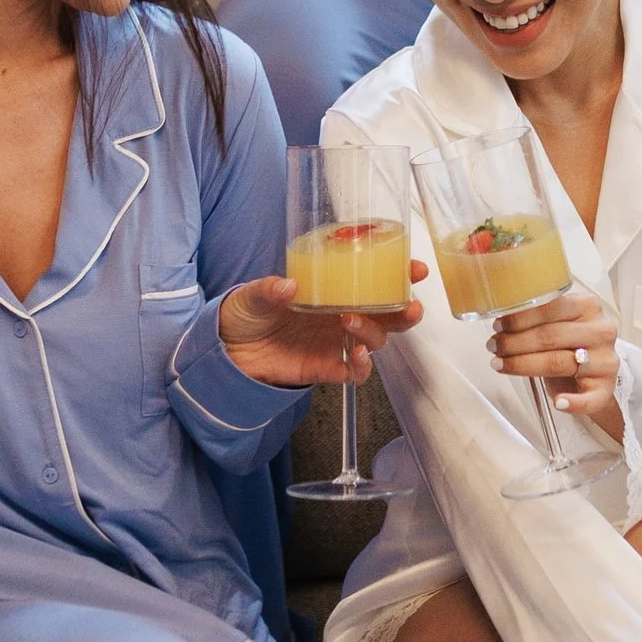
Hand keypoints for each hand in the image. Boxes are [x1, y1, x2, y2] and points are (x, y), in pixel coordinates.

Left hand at [217, 265, 425, 390]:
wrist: (228, 351)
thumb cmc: (246, 314)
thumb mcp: (253, 294)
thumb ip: (268, 290)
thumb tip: (289, 286)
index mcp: (332, 292)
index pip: (374, 283)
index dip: (399, 276)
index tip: (414, 269)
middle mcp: (341, 316)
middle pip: (388, 315)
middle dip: (405, 309)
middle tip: (409, 304)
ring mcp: (336, 343)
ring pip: (376, 340)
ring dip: (374, 331)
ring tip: (351, 321)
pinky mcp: (326, 368)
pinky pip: (355, 372)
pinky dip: (362, 366)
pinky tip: (358, 355)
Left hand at [488, 282, 618, 417]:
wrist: (593, 370)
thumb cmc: (569, 343)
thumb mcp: (558, 321)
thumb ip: (538, 316)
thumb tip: (500, 317)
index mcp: (589, 306)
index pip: (551, 307)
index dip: (520, 318)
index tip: (498, 326)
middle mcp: (601, 331)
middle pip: (551, 336)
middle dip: (515, 342)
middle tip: (493, 347)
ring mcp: (606, 360)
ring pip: (559, 363)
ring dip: (524, 366)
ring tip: (500, 365)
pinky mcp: (606, 388)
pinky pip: (590, 399)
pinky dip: (573, 403)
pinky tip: (558, 402)